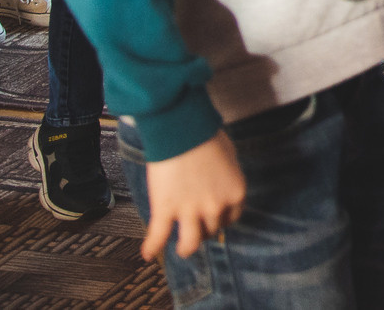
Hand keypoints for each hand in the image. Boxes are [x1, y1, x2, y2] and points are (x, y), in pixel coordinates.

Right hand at [140, 130, 244, 260]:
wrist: (182, 129)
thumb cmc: (206, 135)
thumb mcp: (228, 156)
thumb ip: (227, 176)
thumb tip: (222, 180)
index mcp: (235, 193)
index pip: (230, 218)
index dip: (221, 220)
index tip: (214, 219)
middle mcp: (215, 207)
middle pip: (211, 229)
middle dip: (204, 229)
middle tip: (196, 226)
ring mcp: (190, 211)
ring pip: (190, 243)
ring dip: (186, 248)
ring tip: (182, 250)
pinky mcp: (165, 210)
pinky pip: (158, 236)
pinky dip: (152, 248)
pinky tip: (148, 254)